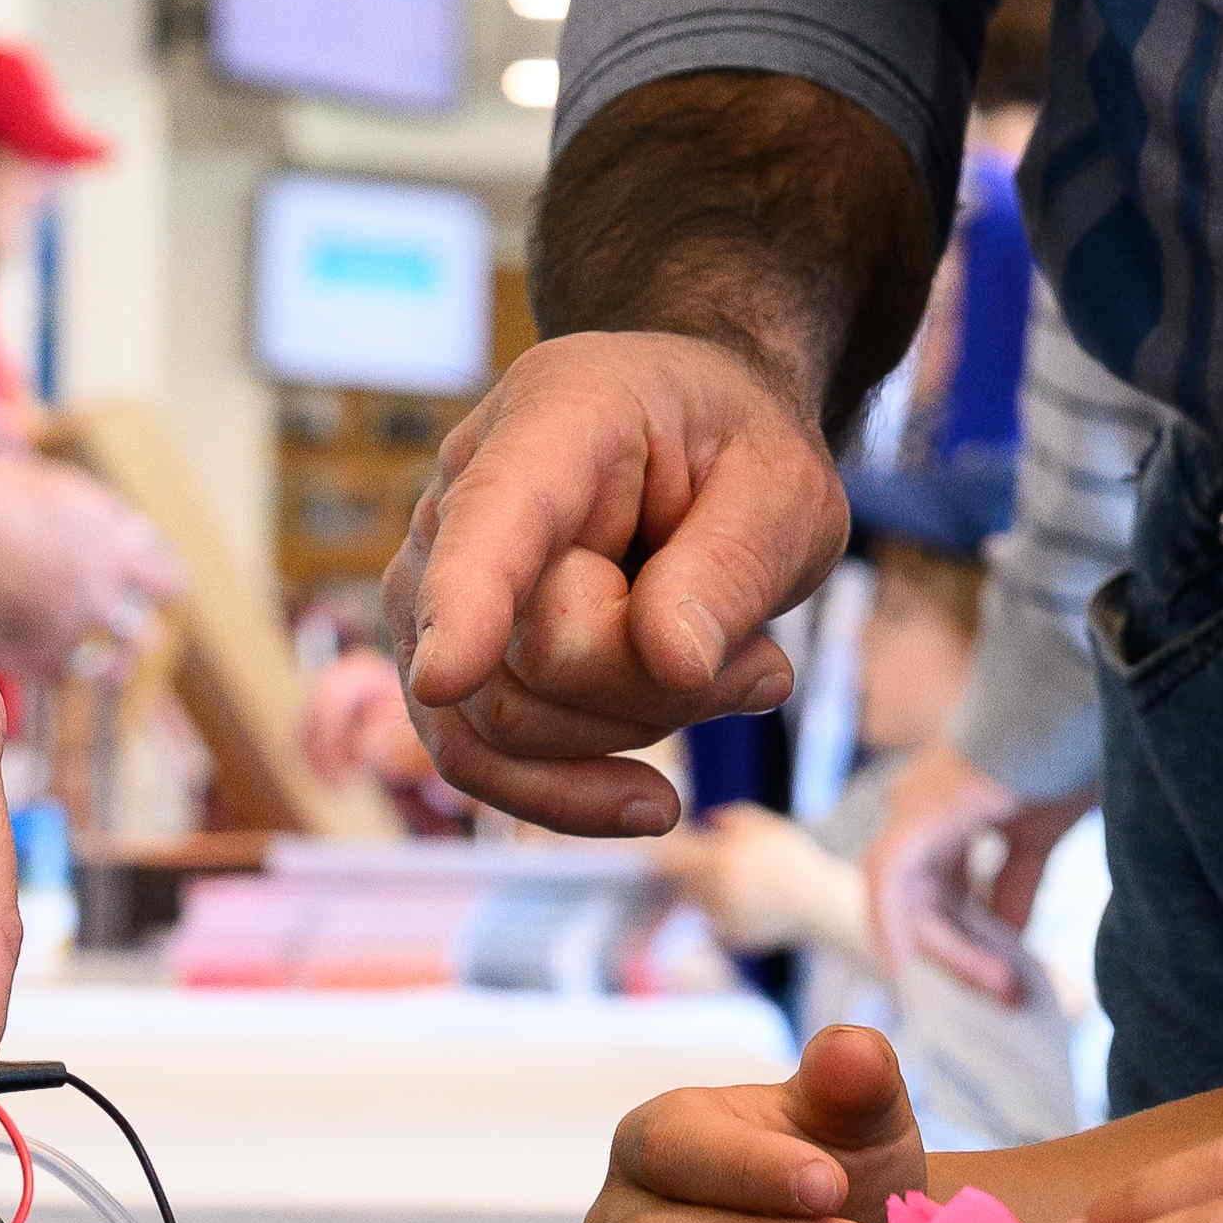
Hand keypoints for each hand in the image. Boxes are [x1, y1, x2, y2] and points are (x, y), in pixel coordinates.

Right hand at [0, 438, 177, 686]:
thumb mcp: (63, 488)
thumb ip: (98, 520)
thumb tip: (119, 535)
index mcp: (117, 544)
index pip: (166, 582)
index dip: (155, 590)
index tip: (147, 595)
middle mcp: (101, 587)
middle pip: (142, 632)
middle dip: (130, 633)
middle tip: (118, 636)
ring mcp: (69, 625)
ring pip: (110, 665)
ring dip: (103, 663)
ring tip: (96, 665)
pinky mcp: (32, 653)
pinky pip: (61, 676)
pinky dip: (54, 669)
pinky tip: (42, 660)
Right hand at [378, 324, 850, 834]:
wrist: (700, 441)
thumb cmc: (738, 453)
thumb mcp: (784, 490)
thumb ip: (732, 567)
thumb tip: (667, 661)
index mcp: (555, 418)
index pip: (494, 517)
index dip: (467, 599)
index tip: (447, 677)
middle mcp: (463, 493)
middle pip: (535, 660)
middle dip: (660, 691)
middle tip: (762, 660)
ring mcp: (437, 579)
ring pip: (506, 725)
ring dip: (637, 728)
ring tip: (730, 673)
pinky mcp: (447, 656)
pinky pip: (475, 759)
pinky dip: (566, 795)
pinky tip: (653, 804)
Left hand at [660, 800, 864, 962]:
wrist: (819, 904)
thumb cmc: (793, 859)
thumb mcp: (765, 826)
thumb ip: (733, 818)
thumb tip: (707, 818)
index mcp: (720, 862)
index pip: (674, 859)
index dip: (660, 854)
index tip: (651, 851)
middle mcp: (716, 893)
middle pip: (686, 884)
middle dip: (694, 875)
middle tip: (719, 867)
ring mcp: (723, 918)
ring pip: (700, 904)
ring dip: (708, 894)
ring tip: (743, 884)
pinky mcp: (733, 938)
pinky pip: (718, 922)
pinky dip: (727, 914)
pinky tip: (754, 904)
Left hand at [863, 748, 1094, 1000]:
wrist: (1070, 711)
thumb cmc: (1060, 755)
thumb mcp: (1036, 837)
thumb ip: (1014, 883)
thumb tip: (1007, 939)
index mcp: (947, 808)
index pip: (937, 887)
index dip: (956, 936)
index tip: (988, 977)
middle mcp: (918, 808)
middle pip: (922, 898)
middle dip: (959, 953)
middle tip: (1006, 995)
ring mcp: (912, 809)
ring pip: (908, 897)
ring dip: (948, 950)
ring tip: (997, 989)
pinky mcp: (917, 816)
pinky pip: (890, 881)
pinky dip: (897, 926)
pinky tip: (911, 969)